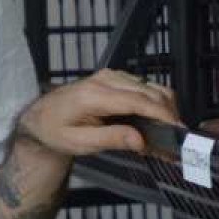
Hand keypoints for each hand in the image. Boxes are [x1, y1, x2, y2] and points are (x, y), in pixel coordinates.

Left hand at [18, 69, 180, 156]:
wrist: (41, 117)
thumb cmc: (56, 131)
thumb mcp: (79, 143)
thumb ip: (111, 139)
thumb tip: (140, 141)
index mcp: (95, 95)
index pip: (138, 100)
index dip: (162, 115)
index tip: (177, 130)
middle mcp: (106, 79)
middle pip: (150, 92)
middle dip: (168, 115)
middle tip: (175, 141)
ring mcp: (112, 76)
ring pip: (151, 87)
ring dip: (164, 109)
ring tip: (166, 134)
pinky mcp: (116, 78)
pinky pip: (144, 87)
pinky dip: (156, 103)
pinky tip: (154, 123)